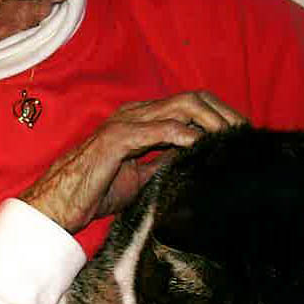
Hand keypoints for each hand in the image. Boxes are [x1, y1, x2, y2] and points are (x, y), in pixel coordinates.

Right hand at [19, 92, 244, 234]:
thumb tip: (196, 157)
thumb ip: (166, 161)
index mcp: (141, 119)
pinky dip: (187, 136)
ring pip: (182, 107)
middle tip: (245, 135)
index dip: (220, 116)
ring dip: (213, 122)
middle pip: (193, 98)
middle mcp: (135, 113)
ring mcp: (126, 122)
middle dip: (224, 114)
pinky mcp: (118, 138)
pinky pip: (162, 130)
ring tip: (231, 140)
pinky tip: (203, 148)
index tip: (241, 136)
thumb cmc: (95, 191)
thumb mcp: (142, 176)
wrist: (58, 205)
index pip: (191, 105)